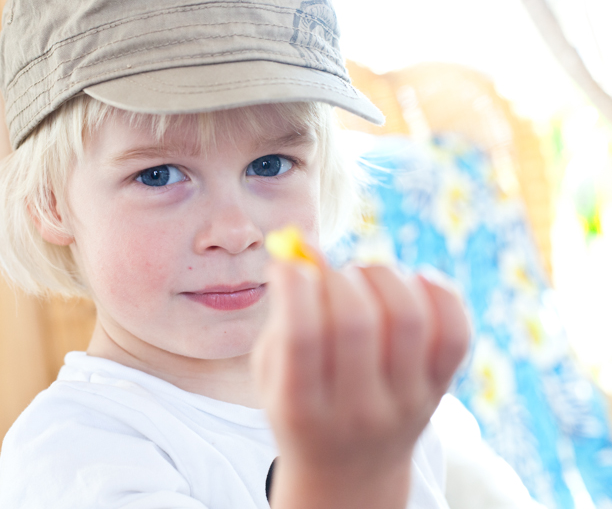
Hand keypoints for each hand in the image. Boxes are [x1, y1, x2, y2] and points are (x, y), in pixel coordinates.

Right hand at [252, 252, 470, 508]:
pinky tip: (412, 282)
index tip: (289, 264)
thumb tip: (302, 253)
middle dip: (337, 277)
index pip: (303, 337)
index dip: (296, 285)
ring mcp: (407, 404)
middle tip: (328, 274)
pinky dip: (439, 291)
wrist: (349, 475)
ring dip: (382, 275)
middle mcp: (358, 412)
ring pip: (408, 317)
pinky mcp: (440, 391)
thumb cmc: (300, 406)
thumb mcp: (271, 376)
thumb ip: (282, 318)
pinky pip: (455, 331)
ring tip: (364, 275)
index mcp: (302, 410)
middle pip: (357, 321)